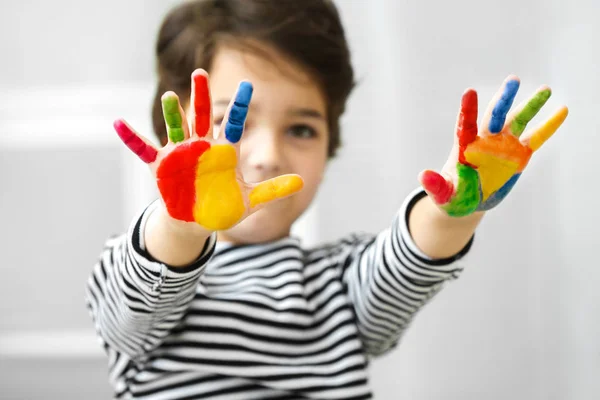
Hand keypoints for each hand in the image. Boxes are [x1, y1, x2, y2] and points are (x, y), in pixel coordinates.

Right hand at [113, 69, 303, 230]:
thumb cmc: (222, 208)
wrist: (197, 221)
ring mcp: (181, 155)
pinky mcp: (162, 167)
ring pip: (176, 129)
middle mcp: (202, 148)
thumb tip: (302, 182)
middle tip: (201, 72)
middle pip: (202, 117)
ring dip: (172, 115)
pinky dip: (132, 138)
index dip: (240, 106)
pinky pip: (144, 150)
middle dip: (203, 96)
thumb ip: (272, 190)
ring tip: (171, 96)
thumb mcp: (249, 201)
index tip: (248, 85)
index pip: (234, 124)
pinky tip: (118, 123)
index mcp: (223, 153)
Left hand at [419, 75, 567, 216]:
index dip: (467, 110)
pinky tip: (561, 110)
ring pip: (517, 120)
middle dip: (503, 99)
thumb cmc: (452, 196)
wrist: (469, 201)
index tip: (469, 92)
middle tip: (513, 80)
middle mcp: (485, 141)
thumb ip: (435, 185)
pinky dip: (548, 126)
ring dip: (530, 105)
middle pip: (494, 116)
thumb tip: (423, 175)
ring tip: (546, 89)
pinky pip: (536, 138)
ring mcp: (503, 145)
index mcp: (464, 147)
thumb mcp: (443, 195)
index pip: (464, 125)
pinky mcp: (519, 155)